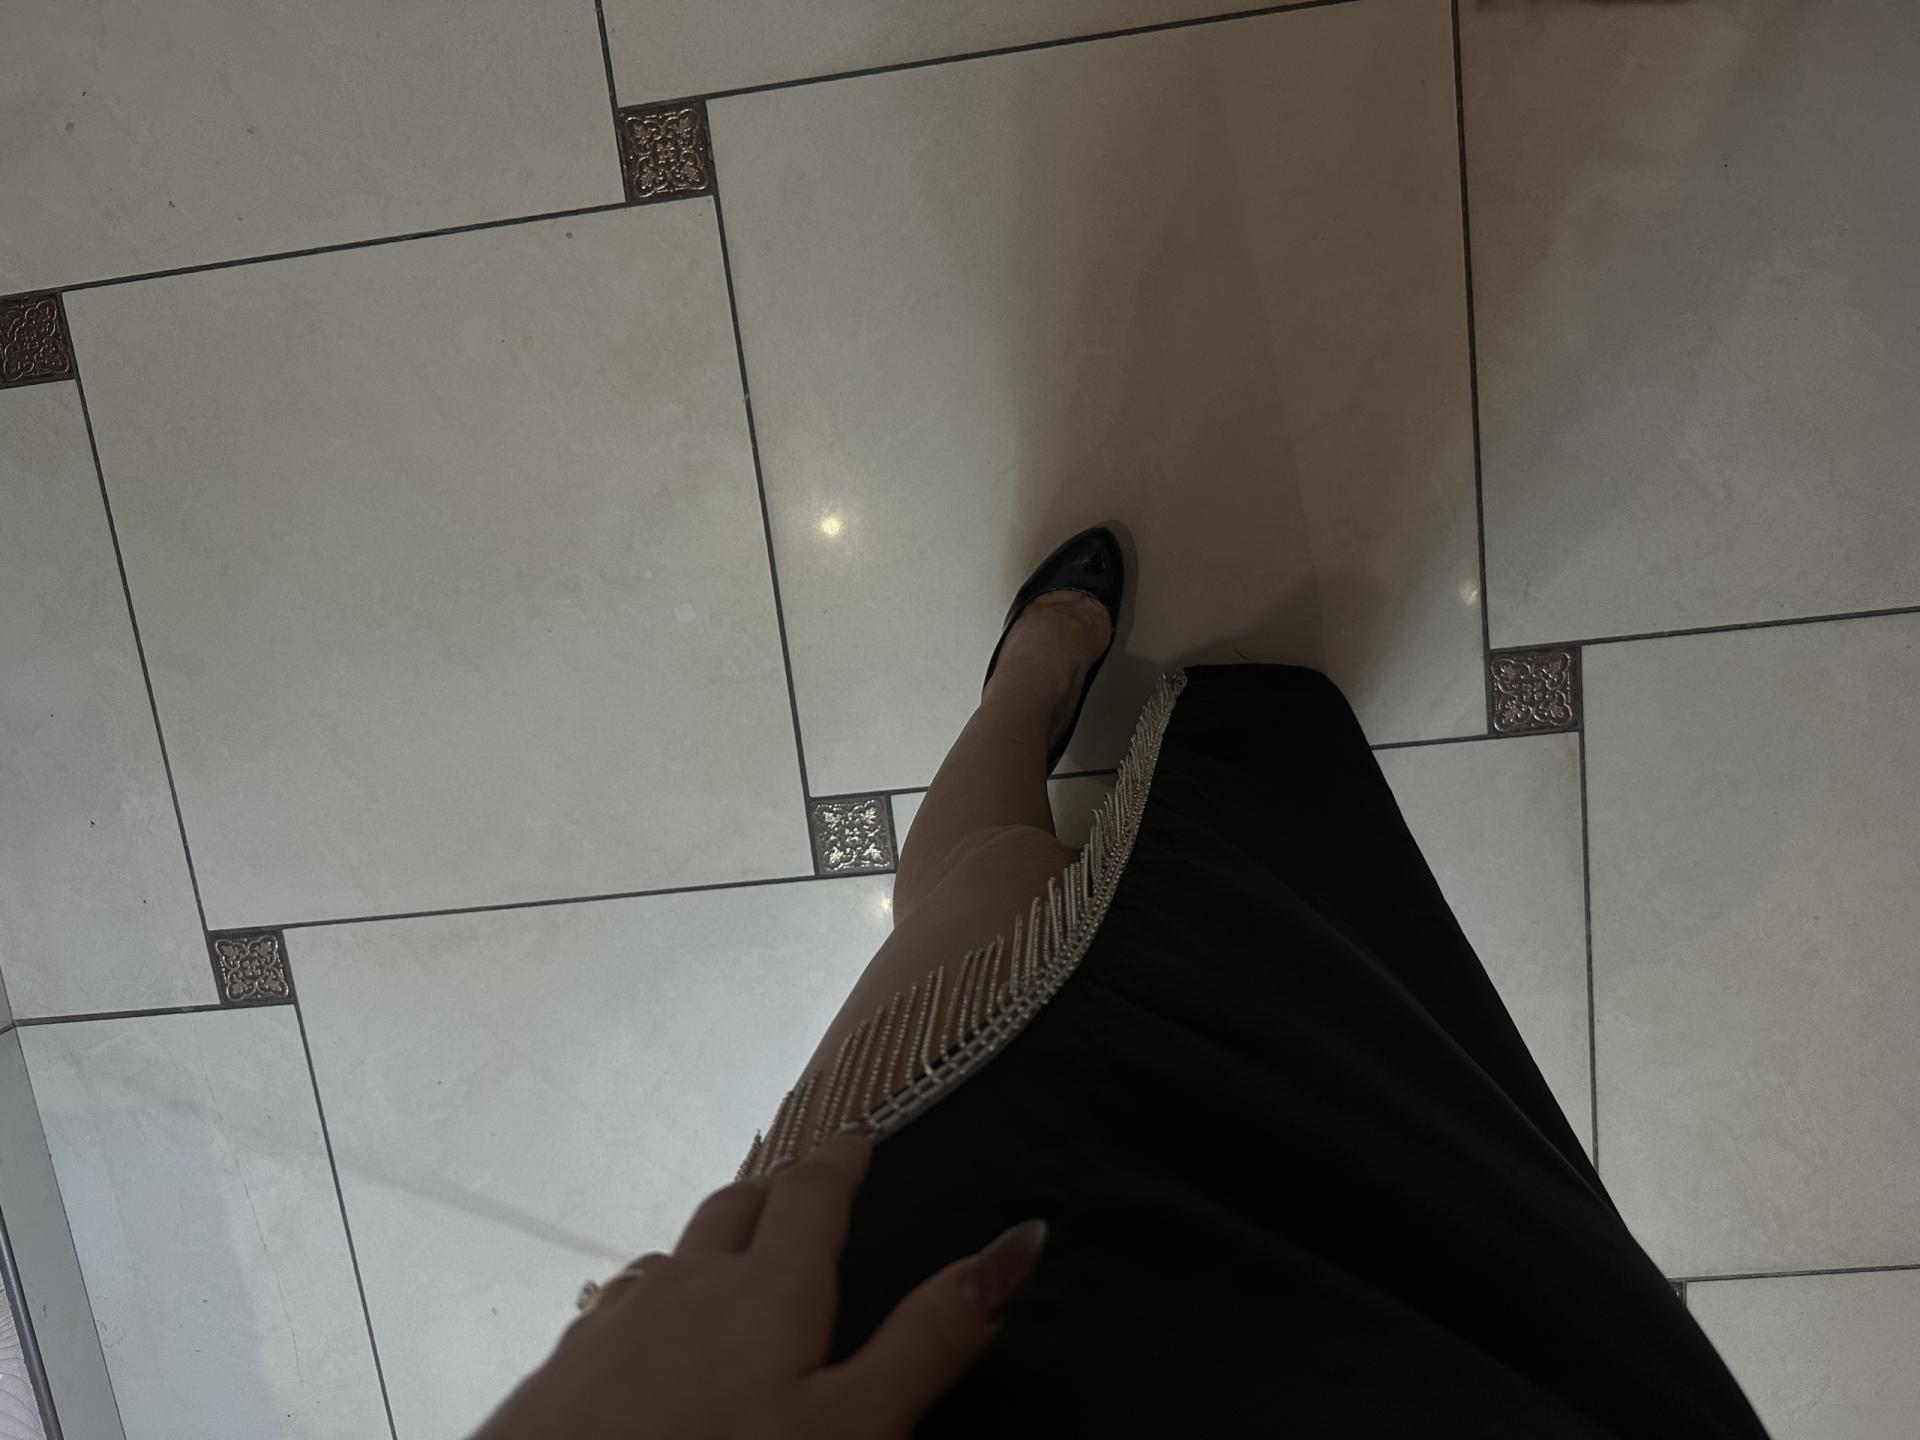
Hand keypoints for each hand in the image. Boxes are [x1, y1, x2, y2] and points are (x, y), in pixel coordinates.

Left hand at [472, 1131, 1046, 1438]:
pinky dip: (656, 1295)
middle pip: (736, 1206)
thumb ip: (932, 1335)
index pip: (812, 1193)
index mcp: (769, 1288)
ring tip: (734, 1252)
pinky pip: (622, 1304)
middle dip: (776, 1188)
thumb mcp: (856, 1424)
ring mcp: (617, 1322)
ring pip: (675, 1252)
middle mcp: (689, 1282)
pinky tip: (650, 1334)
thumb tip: (1023, 1236)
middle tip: (804, 1187)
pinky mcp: (564, 1369)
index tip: (859, 1134)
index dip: (840, 1159)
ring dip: (712, 1239)